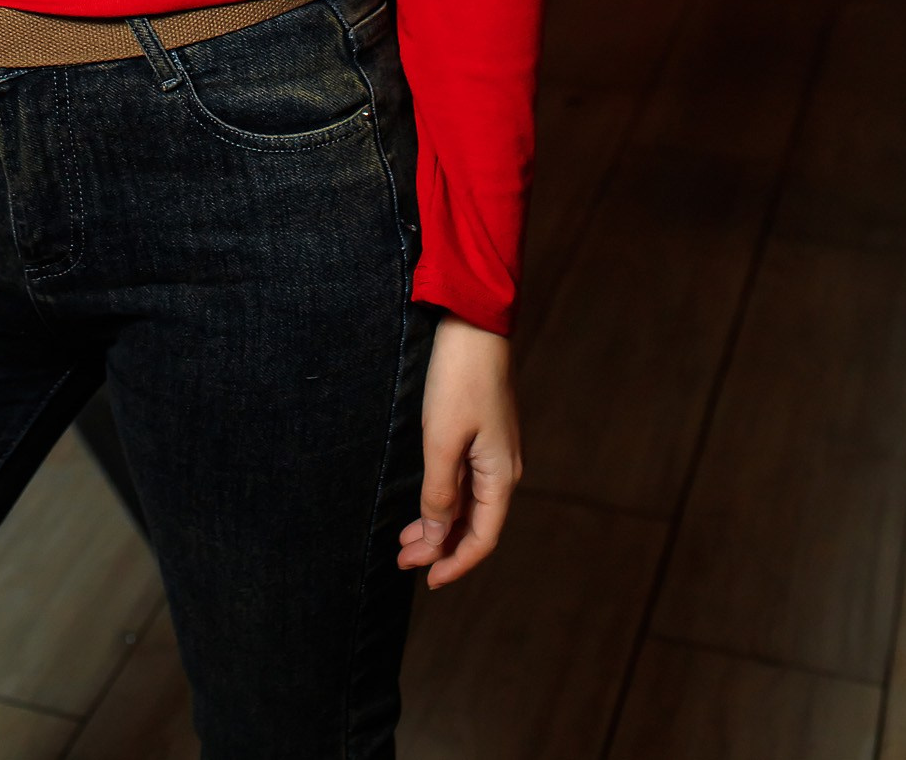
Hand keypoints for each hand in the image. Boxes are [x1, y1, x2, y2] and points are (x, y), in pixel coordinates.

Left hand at [397, 316, 521, 588]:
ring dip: (440, 525)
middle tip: (402, 558)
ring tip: (406, 538)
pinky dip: (444, 499)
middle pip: (476, 524)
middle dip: (441, 547)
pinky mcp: (482, 433)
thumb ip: (440, 493)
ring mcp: (494, 450)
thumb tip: (438, 538)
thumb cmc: (459, 379)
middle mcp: (503, 468)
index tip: (427, 580)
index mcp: (501, 475)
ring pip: (469, 504)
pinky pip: (466, 481)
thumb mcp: (441, 440)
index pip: (483, 538)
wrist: (473, 324)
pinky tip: (425, 503)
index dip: (456, 563)